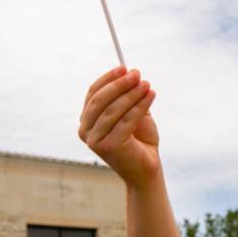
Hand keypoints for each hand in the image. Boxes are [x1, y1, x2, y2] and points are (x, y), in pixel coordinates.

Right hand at [78, 67, 158, 186]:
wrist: (147, 168)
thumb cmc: (140, 141)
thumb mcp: (133, 114)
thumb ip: (128, 97)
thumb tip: (131, 74)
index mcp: (87, 121)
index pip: (93, 94)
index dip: (108, 79)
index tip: (124, 68)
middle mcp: (86, 131)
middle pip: (100, 100)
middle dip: (119, 84)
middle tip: (137, 74)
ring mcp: (95, 140)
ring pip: (113, 109)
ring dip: (132, 94)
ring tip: (147, 84)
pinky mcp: (109, 146)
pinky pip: (126, 120)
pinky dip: (140, 105)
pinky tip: (151, 96)